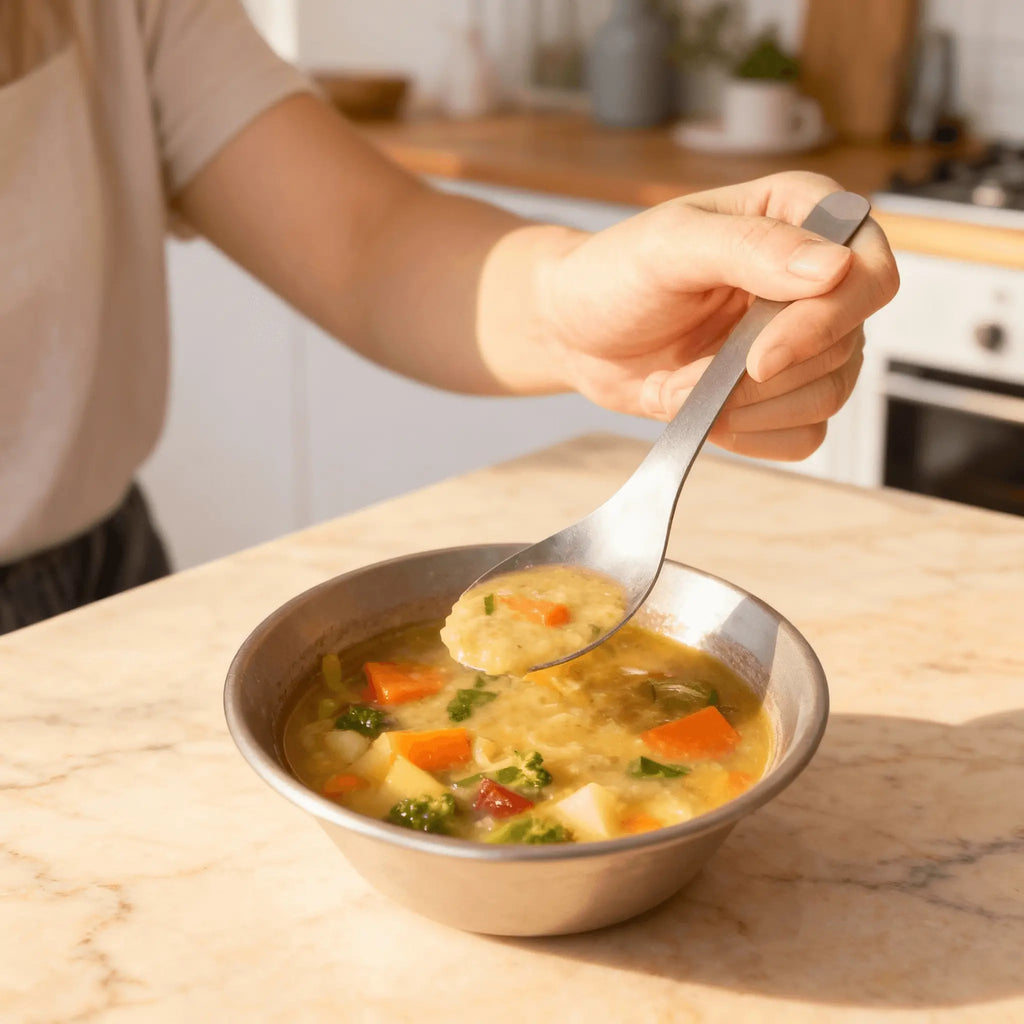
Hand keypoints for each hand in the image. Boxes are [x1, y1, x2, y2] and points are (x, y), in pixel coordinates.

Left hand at [536, 172, 898, 459]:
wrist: (575, 332)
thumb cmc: (614, 275)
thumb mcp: (668, 247)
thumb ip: (747, 248)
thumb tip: (832, 268)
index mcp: (801, 216)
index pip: (869, 272)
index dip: (826, 322)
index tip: (759, 356)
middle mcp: (816, 278)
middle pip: (846, 345)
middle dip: (759, 376)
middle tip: (687, 375)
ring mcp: (805, 339)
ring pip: (829, 395)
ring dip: (749, 409)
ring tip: (682, 390)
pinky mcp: (784, 392)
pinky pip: (805, 434)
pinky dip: (754, 436)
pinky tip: (708, 417)